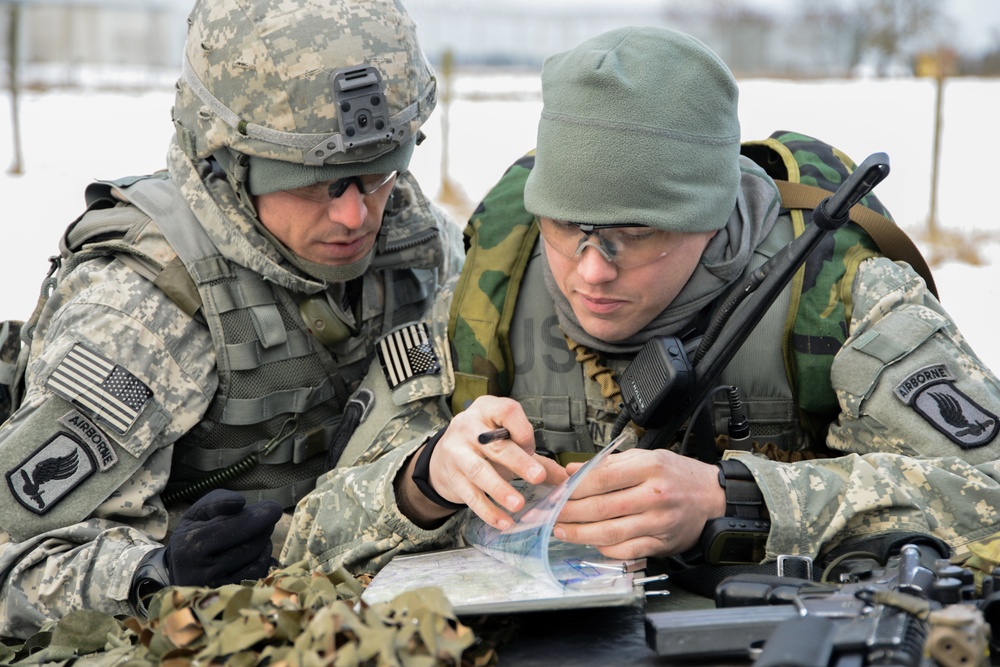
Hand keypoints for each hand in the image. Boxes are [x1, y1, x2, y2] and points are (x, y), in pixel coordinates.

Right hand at [166, 489, 282, 586]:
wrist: (182, 573)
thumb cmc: (192, 537)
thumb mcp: (196, 515)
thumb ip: (216, 501)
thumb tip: (241, 502)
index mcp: (191, 545)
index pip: (232, 527)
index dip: (257, 516)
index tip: (274, 507)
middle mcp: (203, 570)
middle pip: (248, 545)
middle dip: (264, 526)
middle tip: (271, 514)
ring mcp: (218, 587)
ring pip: (255, 559)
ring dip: (264, 540)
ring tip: (260, 530)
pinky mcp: (230, 595)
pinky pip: (258, 574)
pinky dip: (263, 557)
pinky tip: (259, 548)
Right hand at [400, 396, 567, 528]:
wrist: (443, 456)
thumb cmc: (484, 446)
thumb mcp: (508, 442)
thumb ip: (538, 460)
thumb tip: (568, 479)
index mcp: (487, 410)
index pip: (507, 411)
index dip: (522, 430)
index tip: (532, 448)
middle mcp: (468, 427)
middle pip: (495, 445)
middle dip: (518, 462)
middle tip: (538, 477)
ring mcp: (457, 452)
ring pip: (479, 471)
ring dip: (500, 489)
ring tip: (518, 505)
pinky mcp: (452, 478)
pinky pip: (470, 496)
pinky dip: (488, 511)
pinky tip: (503, 521)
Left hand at [552, 448, 725, 559]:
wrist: (713, 497)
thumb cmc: (678, 475)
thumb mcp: (646, 457)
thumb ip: (607, 464)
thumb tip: (572, 470)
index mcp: (648, 468)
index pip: (600, 479)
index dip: (573, 487)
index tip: (557, 491)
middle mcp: (653, 495)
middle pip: (600, 508)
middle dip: (569, 512)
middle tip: (550, 513)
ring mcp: (657, 522)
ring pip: (609, 533)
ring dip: (579, 534)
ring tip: (561, 530)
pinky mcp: (660, 543)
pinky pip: (625, 551)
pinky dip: (603, 549)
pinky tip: (589, 542)